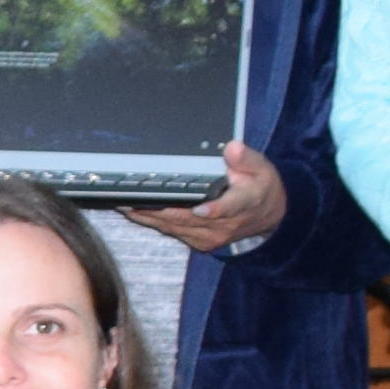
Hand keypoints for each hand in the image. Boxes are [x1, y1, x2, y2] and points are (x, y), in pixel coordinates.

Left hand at [129, 142, 286, 251]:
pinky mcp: (199, 241)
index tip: (200, 208)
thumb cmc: (260, 188)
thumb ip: (245, 158)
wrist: (266, 215)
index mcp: (243, 203)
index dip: (214, 210)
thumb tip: (231, 148)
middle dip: (160, 210)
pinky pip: (172, 232)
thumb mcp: (261, 168)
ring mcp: (209, 234)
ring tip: (123, 204)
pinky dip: (152, 221)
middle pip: (188, 218)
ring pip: (175, 226)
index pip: (228, 207)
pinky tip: (133, 212)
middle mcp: (224, 223)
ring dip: (148, 216)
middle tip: (132, 199)